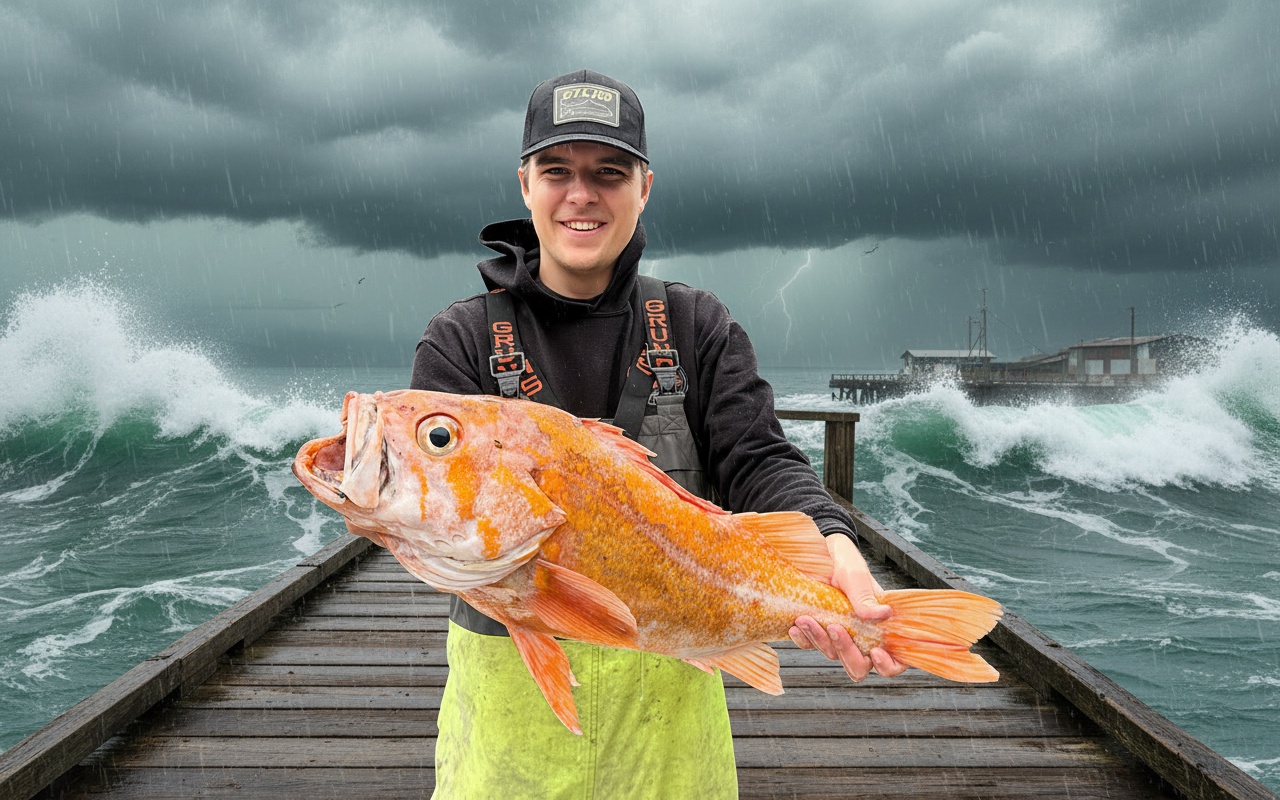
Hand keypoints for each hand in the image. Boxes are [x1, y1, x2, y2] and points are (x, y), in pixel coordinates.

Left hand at [788, 534, 906, 680]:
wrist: (820, 554)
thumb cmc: (846, 564)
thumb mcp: (856, 578)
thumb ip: (866, 599)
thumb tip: (883, 614)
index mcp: (881, 627)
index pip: (895, 659)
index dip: (889, 665)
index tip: (875, 652)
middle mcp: (862, 637)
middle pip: (860, 666)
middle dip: (846, 653)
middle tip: (834, 627)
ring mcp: (839, 636)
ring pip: (832, 655)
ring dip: (819, 639)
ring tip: (806, 618)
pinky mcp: (818, 632)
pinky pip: (810, 646)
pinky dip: (803, 639)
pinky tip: (796, 626)